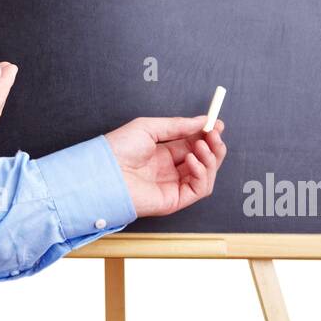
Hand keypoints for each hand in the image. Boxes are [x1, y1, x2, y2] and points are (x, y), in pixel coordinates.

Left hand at [104, 115, 226, 217]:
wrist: (104, 171)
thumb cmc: (118, 149)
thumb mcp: (149, 127)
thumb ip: (177, 125)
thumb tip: (202, 120)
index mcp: (162, 154)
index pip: (192, 144)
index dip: (206, 134)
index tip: (216, 123)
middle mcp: (169, 171)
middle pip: (203, 160)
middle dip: (213, 146)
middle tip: (215, 133)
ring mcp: (173, 186)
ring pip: (206, 175)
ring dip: (211, 158)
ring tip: (202, 146)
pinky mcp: (174, 200)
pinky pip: (199, 189)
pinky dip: (202, 173)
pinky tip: (193, 160)